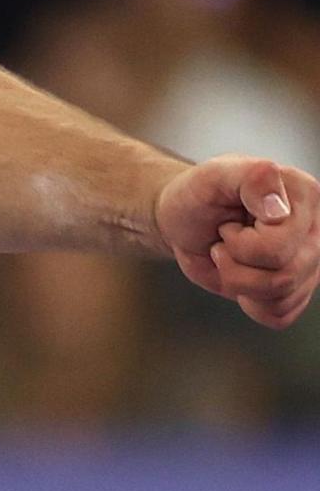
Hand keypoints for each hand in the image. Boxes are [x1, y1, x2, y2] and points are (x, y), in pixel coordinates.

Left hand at [156, 155, 319, 328]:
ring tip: (229, 254)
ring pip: (281, 297)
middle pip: (283, 276)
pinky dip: (250, 302)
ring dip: (238, 281)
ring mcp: (312, 260)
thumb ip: (249, 178)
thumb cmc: (197, 196)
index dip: (240, 242)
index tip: (228, 220)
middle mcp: (317, 228)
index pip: (280, 246)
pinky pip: (279, 314)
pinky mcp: (299, 288)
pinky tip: (242, 274)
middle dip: (235, 263)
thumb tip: (279, 209)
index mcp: (304, 194)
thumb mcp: (212, 177)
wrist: (184, 222)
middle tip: (224, 238)